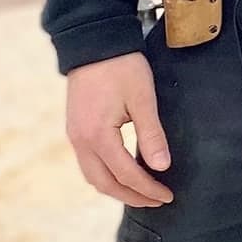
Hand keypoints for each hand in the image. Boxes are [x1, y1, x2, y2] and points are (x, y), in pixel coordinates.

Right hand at [67, 52, 173, 206]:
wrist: (93, 41)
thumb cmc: (121, 66)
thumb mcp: (142, 99)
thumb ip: (151, 135)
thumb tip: (162, 167)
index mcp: (98, 135)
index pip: (126, 174)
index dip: (148, 189)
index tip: (167, 195)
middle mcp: (81, 141)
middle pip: (105, 184)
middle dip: (131, 196)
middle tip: (156, 200)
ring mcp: (74, 136)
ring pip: (93, 176)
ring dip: (117, 188)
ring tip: (141, 191)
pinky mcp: (74, 129)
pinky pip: (88, 163)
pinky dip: (106, 175)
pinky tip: (123, 172)